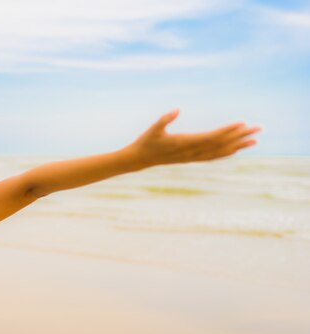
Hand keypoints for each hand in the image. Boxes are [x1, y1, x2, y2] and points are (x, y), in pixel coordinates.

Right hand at [126, 109, 261, 166]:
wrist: (140, 159)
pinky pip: (213, 157)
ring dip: (238, 146)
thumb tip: (177, 109)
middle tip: (259, 129)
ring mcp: (193, 157)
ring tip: (254, 141)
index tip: (242, 124)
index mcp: (185, 143)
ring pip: (220, 152)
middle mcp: (192, 152)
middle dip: (240, 137)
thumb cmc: (146, 141)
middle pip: (221, 144)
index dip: (228, 131)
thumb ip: (165, 119)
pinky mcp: (191, 158)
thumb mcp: (154, 128)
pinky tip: (236, 150)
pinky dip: (226, 153)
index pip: (212, 137)